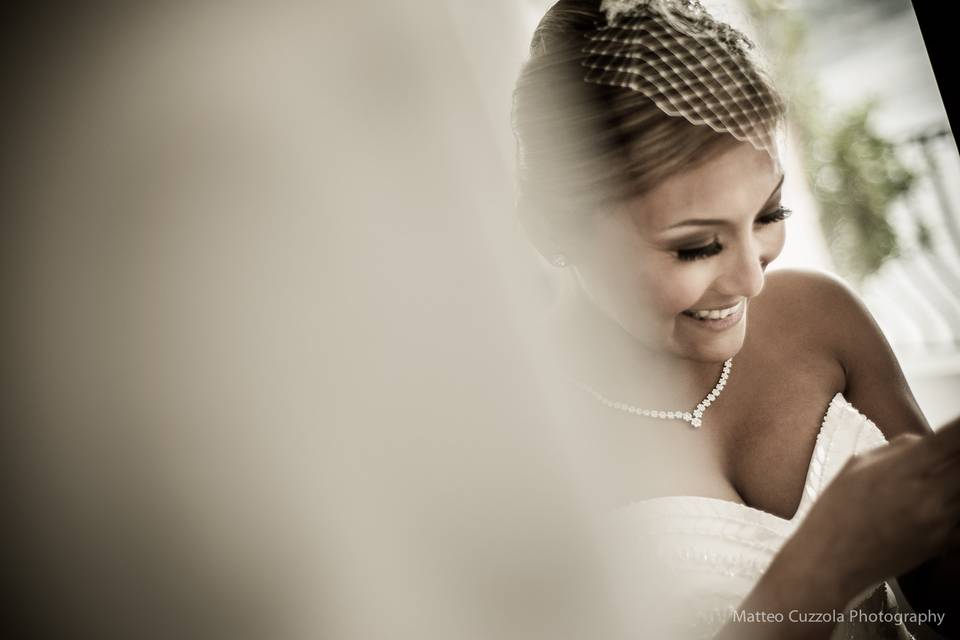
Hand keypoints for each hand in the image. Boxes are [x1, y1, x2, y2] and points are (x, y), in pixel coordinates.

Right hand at [793, 418, 959, 601]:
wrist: (830, 563)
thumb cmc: (836, 512)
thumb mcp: (857, 465)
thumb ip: (898, 447)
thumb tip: (927, 441)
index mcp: (904, 468)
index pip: (953, 438)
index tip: (959, 431)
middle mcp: (930, 494)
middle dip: (958, 457)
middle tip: (946, 460)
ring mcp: (942, 520)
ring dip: (953, 482)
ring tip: (927, 486)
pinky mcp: (946, 542)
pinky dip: (954, 506)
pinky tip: (932, 507)